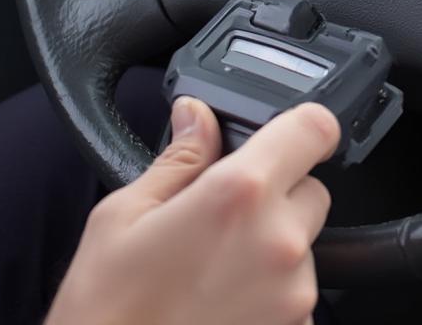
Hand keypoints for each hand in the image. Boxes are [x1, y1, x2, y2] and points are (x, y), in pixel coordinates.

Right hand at [45, 98, 338, 324]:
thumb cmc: (105, 315)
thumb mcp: (122, 218)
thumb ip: (178, 159)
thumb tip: (197, 117)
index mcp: (240, 194)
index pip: (316, 128)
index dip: (305, 124)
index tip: (290, 132)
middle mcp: (279, 240)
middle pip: (312, 189)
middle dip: (278, 194)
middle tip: (224, 219)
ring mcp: (292, 292)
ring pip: (304, 243)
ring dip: (274, 247)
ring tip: (213, 270)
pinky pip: (296, 291)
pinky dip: (270, 291)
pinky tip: (222, 302)